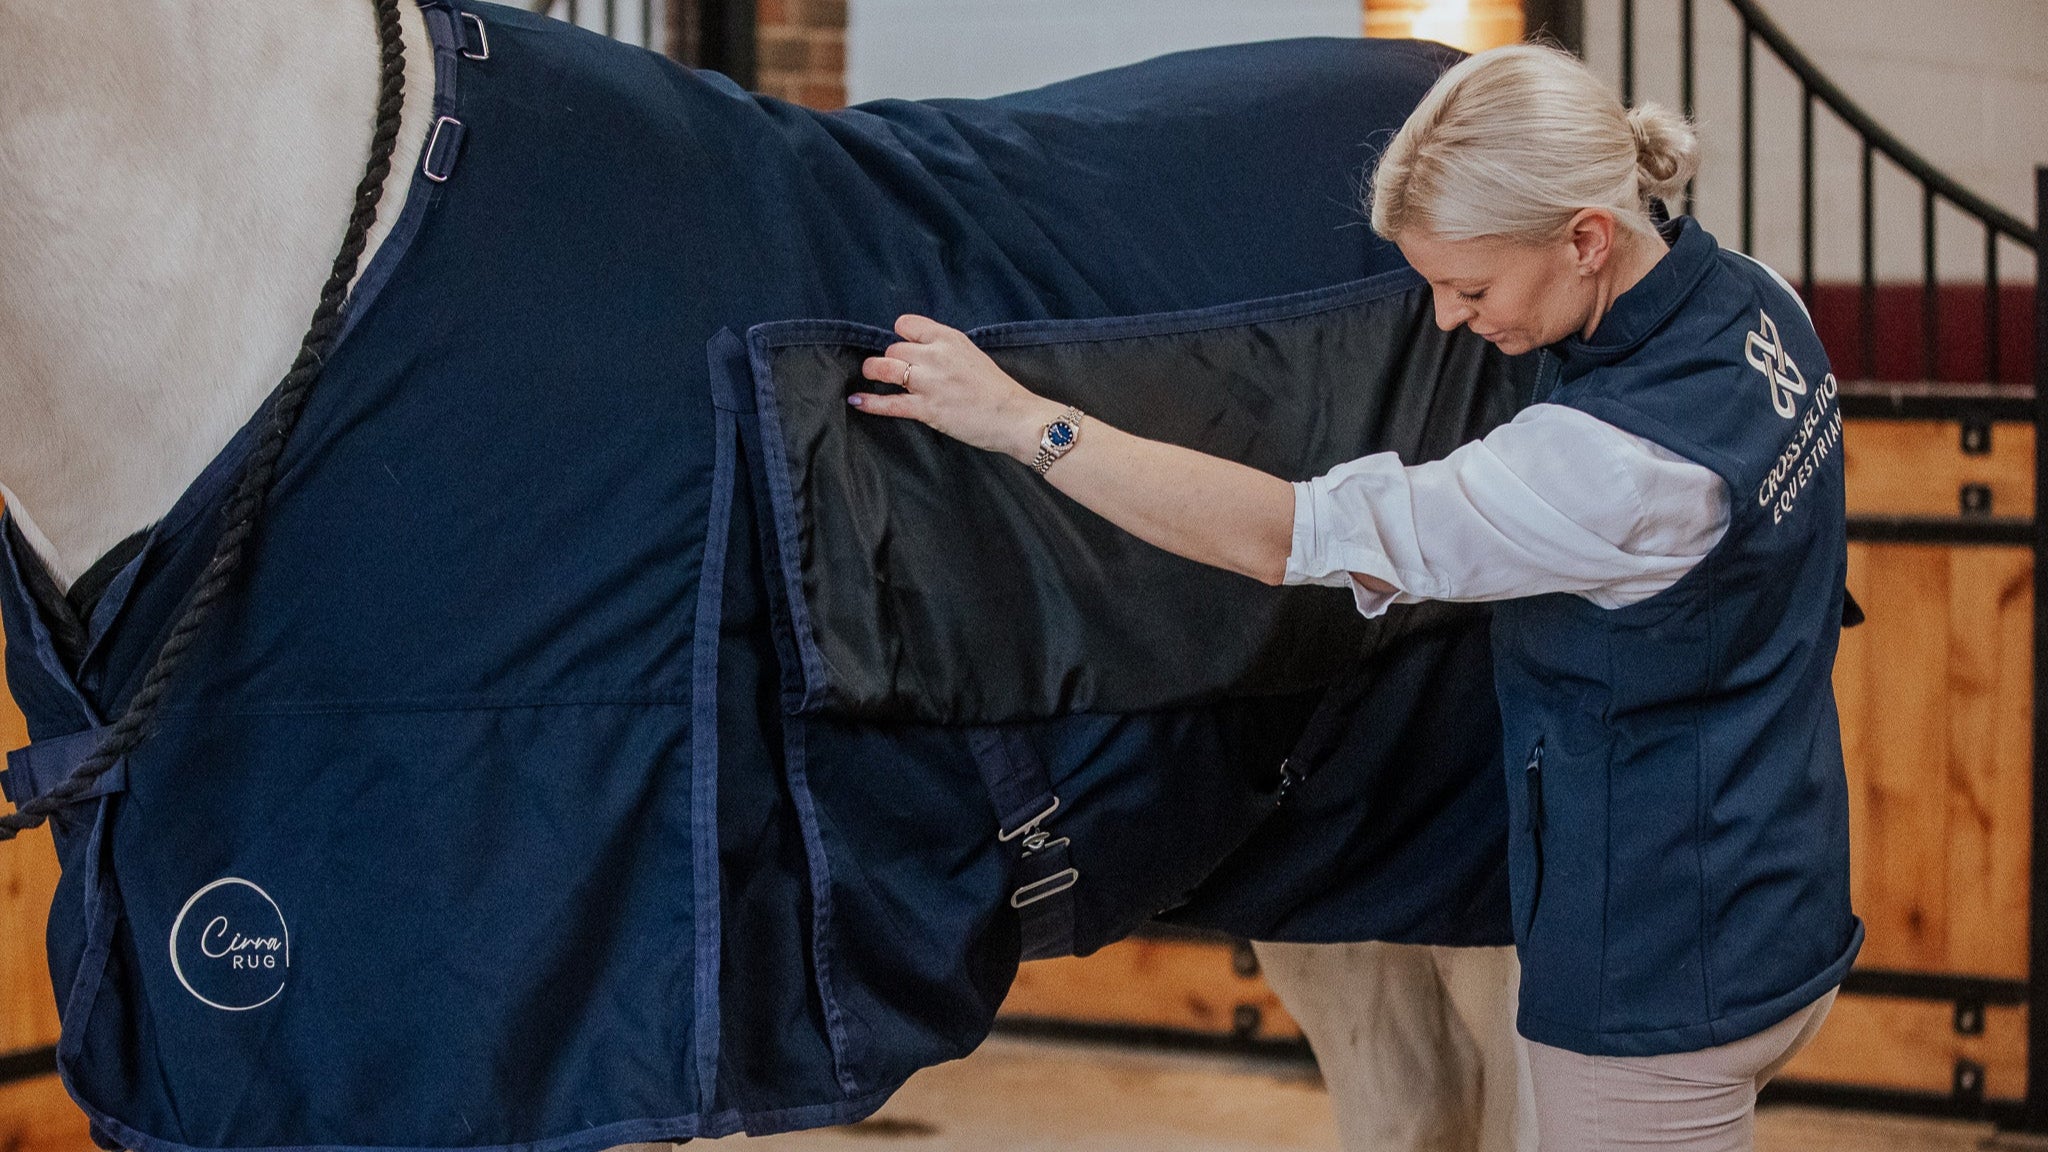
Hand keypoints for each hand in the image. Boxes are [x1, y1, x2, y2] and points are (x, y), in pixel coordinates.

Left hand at [850, 314, 1062, 461]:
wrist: (1014, 416)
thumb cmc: (996, 389)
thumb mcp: (971, 355)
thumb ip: (944, 350)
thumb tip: (919, 353)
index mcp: (948, 338)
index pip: (906, 324)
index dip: (900, 336)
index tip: (902, 347)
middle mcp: (936, 355)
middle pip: (893, 348)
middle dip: (891, 360)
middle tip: (896, 373)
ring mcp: (929, 382)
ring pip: (884, 367)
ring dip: (873, 371)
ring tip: (870, 376)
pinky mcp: (926, 408)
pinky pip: (889, 403)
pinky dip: (870, 402)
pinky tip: (857, 400)